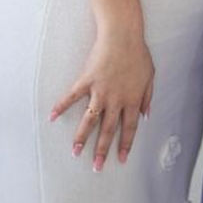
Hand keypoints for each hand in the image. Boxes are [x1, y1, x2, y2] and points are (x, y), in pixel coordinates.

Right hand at [49, 26, 154, 170]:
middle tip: (97, 167)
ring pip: (90, 120)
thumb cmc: (138, 54)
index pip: (129, 128)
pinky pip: (72, 97)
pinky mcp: (86, 81)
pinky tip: (52, 117)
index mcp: (132, 99)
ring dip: (82, 137)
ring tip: (75, 152)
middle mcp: (116, 100)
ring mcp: (100, 91)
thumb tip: (146, 115)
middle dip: (103, 150)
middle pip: (108, 130)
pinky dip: (61, 106)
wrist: (123, 35)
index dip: (125, 145)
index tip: (121, 159)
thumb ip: (148, 97)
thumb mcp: (150, 76)